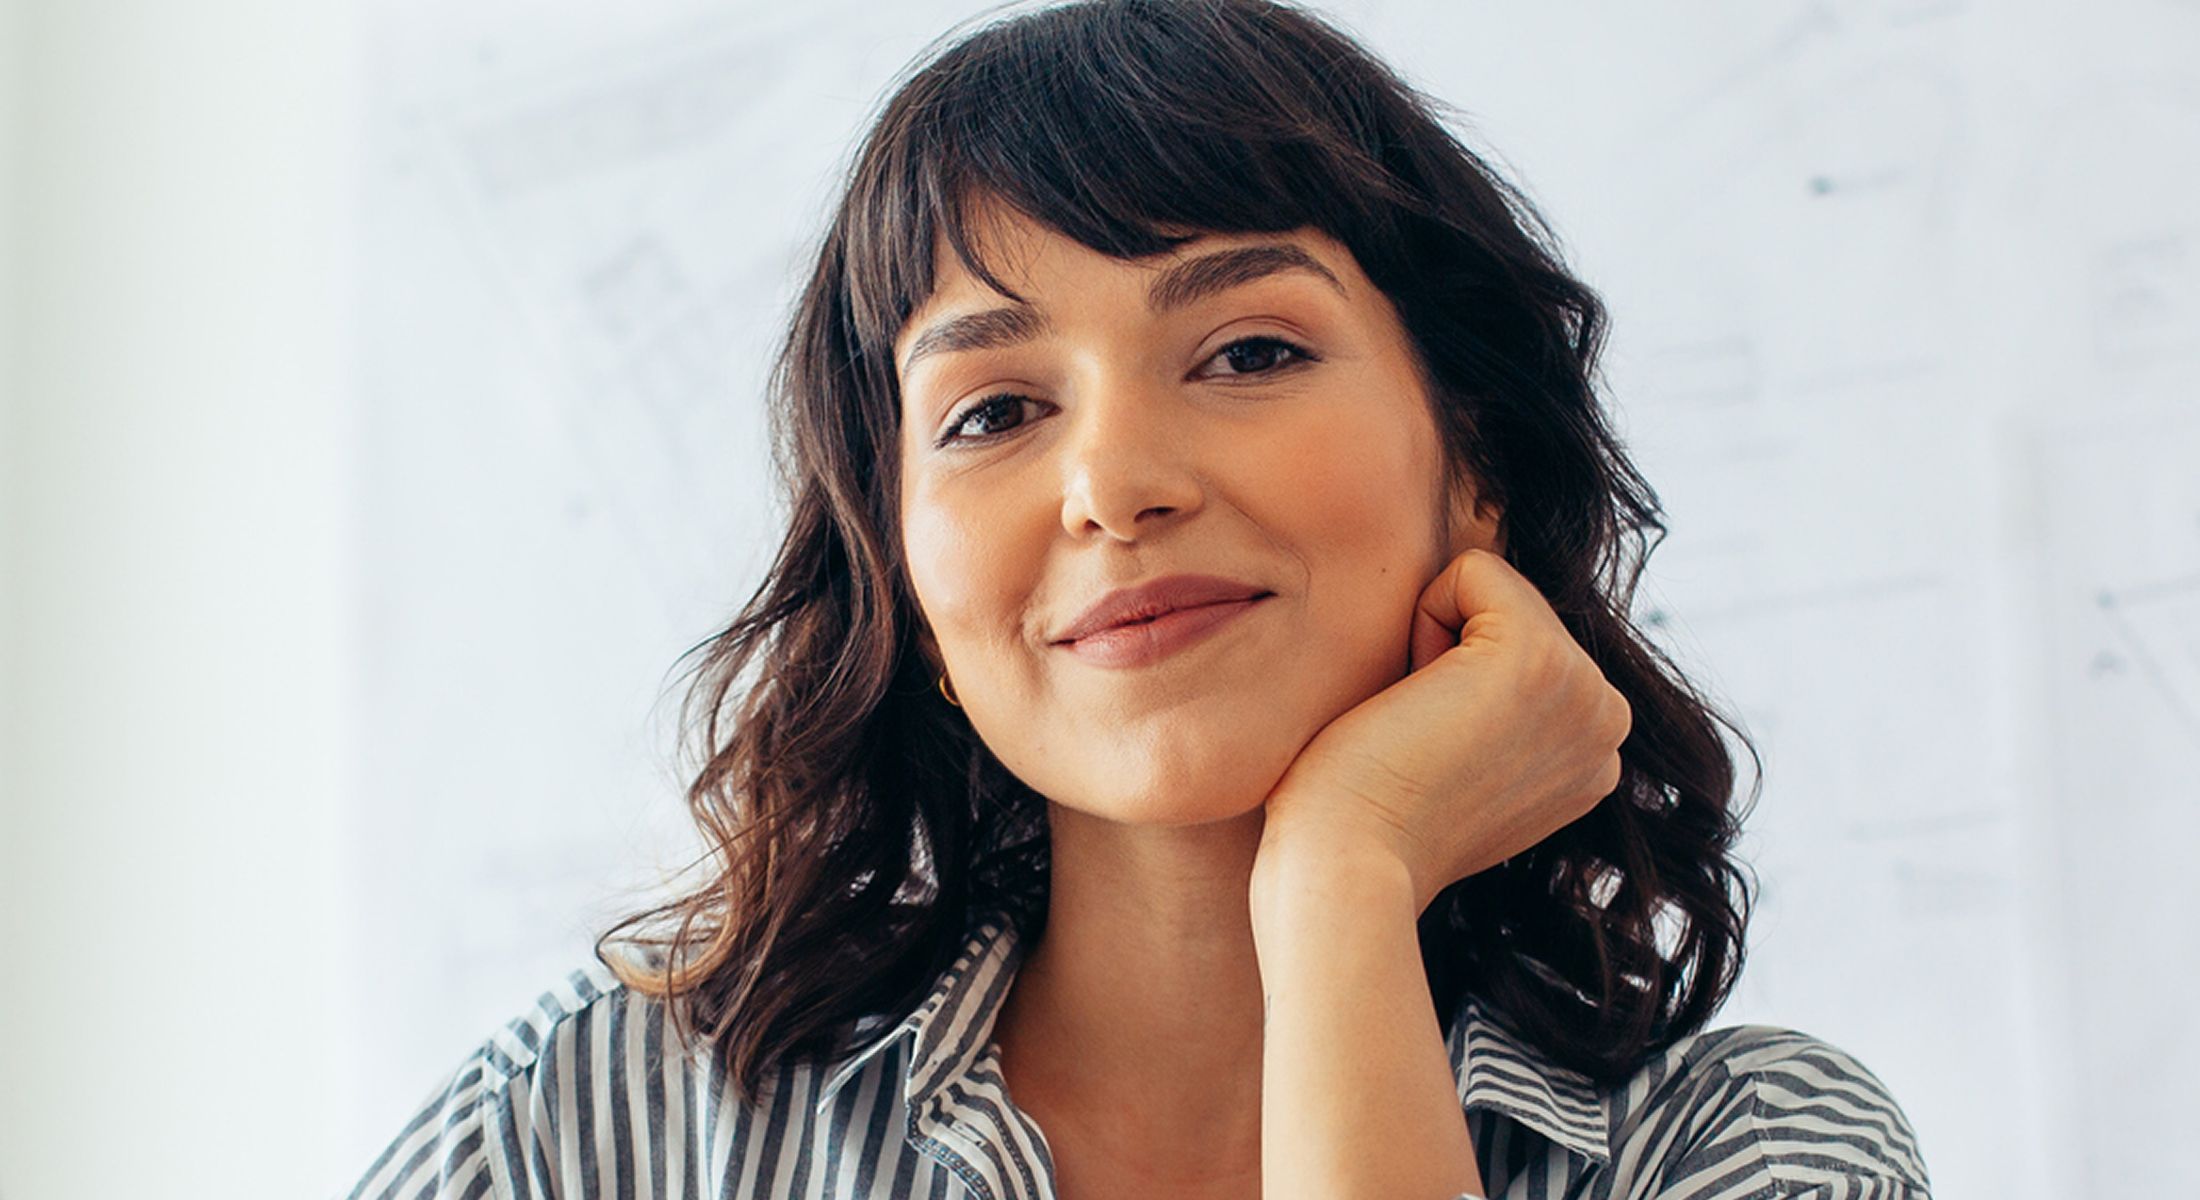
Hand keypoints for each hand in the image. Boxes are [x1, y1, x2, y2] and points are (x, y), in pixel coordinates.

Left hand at [1252, 548, 1631, 914]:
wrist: (1346, 863)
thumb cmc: (1369, 814)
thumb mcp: (1461, 756)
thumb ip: (1494, 709)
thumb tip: (1469, 648)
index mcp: (1592, 751)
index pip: (1520, 642)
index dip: (1453, 678)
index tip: (1435, 754)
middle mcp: (1607, 722)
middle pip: (1510, 607)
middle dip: (1446, 652)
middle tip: (1421, 740)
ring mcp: (1583, 692)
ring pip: (1490, 589)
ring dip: (1432, 642)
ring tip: (1420, 726)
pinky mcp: (1537, 658)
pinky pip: (1470, 571)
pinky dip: (1421, 619)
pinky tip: (1416, 700)